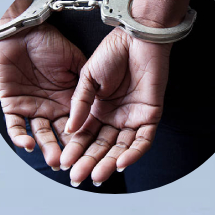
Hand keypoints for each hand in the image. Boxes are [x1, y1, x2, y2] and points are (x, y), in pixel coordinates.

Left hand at [0, 16, 88, 169]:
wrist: (22, 29)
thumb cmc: (49, 41)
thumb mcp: (76, 63)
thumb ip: (88, 85)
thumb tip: (105, 104)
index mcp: (67, 99)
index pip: (78, 124)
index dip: (85, 139)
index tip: (95, 153)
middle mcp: (49, 107)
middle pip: (59, 135)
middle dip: (66, 150)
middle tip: (75, 165)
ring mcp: (30, 107)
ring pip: (38, 134)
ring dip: (46, 147)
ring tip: (55, 161)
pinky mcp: (11, 105)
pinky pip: (14, 126)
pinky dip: (20, 137)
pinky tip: (29, 145)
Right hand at [59, 28, 171, 185]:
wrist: (137, 36)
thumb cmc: (112, 52)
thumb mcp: (86, 79)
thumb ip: (79, 105)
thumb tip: (70, 131)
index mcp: (96, 110)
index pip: (84, 137)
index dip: (74, 150)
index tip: (63, 162)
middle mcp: (114, 117)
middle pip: (101, 147)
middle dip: (89, 162)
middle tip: (77, 177)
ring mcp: (132, 118)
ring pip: (120, 148)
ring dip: (109, 163)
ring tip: (96, 175)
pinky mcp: (150, 115)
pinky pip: (143, 140)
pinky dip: (133, 153)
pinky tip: (121, 164)